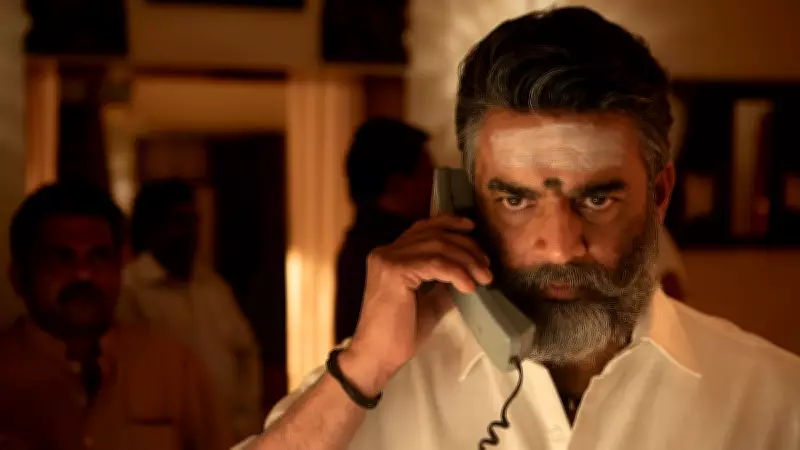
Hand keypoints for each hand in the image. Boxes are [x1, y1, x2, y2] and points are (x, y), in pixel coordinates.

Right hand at [340, 215, 491, 394]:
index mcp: (390, 255)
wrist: (378, 355)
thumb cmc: (400, 333)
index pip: (423, 227)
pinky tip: (469, 286)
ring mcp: (388, 259)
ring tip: (484, 278)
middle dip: (467, 246)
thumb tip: (471, 272)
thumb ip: (444, 282)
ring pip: (437, 247)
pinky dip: (457, 272)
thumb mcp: (429, 301)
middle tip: (487, 266)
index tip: (473, 230)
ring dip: (467, 260)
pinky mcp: (394, 272)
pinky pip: (434, 264)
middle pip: (434, 235)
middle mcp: (386, 251)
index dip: (450, 223)